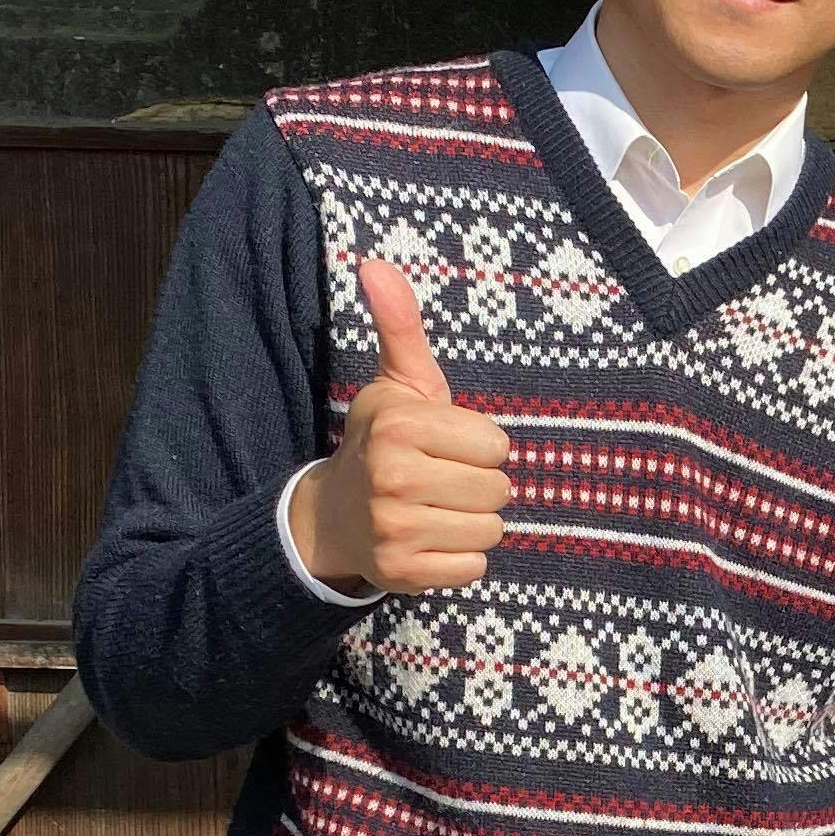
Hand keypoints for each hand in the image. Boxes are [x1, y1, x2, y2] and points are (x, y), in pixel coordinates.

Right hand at [290, 256, 514, 594]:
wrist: (334, 515)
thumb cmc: (384, 442)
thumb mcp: (396, 382)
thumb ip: (400, 325)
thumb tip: (374, 262)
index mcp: (399, 426)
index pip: (496, 445)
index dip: (478, 445)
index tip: (444, 445)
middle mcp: (394, 477)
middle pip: (500, 489)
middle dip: (479, 485)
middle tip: (441, 480)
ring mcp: (395, 529)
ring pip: (491, 530)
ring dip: (472, 521)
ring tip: (436, 509)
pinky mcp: (403, 573)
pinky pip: (474, 568)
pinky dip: (460, 558)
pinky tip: (430, 539)